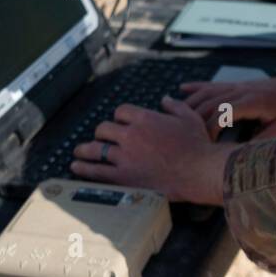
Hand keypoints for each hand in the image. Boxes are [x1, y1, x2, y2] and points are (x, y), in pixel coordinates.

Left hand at [69, 97, 234, 204]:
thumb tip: (164, 99)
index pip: (121, 111)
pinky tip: (76, 167)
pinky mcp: (123, 177)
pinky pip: (97, 171)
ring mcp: (124, 157)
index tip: (121, 123)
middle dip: (103, 133)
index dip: (120, 117)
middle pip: (104, 129)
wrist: (198, 171)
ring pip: (95, 149)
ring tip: (79, 152)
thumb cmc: (197, 145)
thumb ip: (174, 106)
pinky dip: (84, 169)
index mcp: (145, 118)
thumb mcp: (189, 117)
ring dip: (85, 149)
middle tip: (102, 138)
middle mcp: (130, 135)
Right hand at [178, 73, 275, 139]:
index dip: (210, 128)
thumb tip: (241, 158)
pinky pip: (211, 85)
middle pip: (209, 103)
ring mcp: (237, 86)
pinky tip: (181, 90)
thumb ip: (262, 142)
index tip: (204, 144)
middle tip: (181, 137)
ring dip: (190, 105)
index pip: (223, 113)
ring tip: (173, 119)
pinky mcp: (235, 85)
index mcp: (253, 102)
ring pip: (207, 93)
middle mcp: (241, 91)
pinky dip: (195, 88)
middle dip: (194, 119)